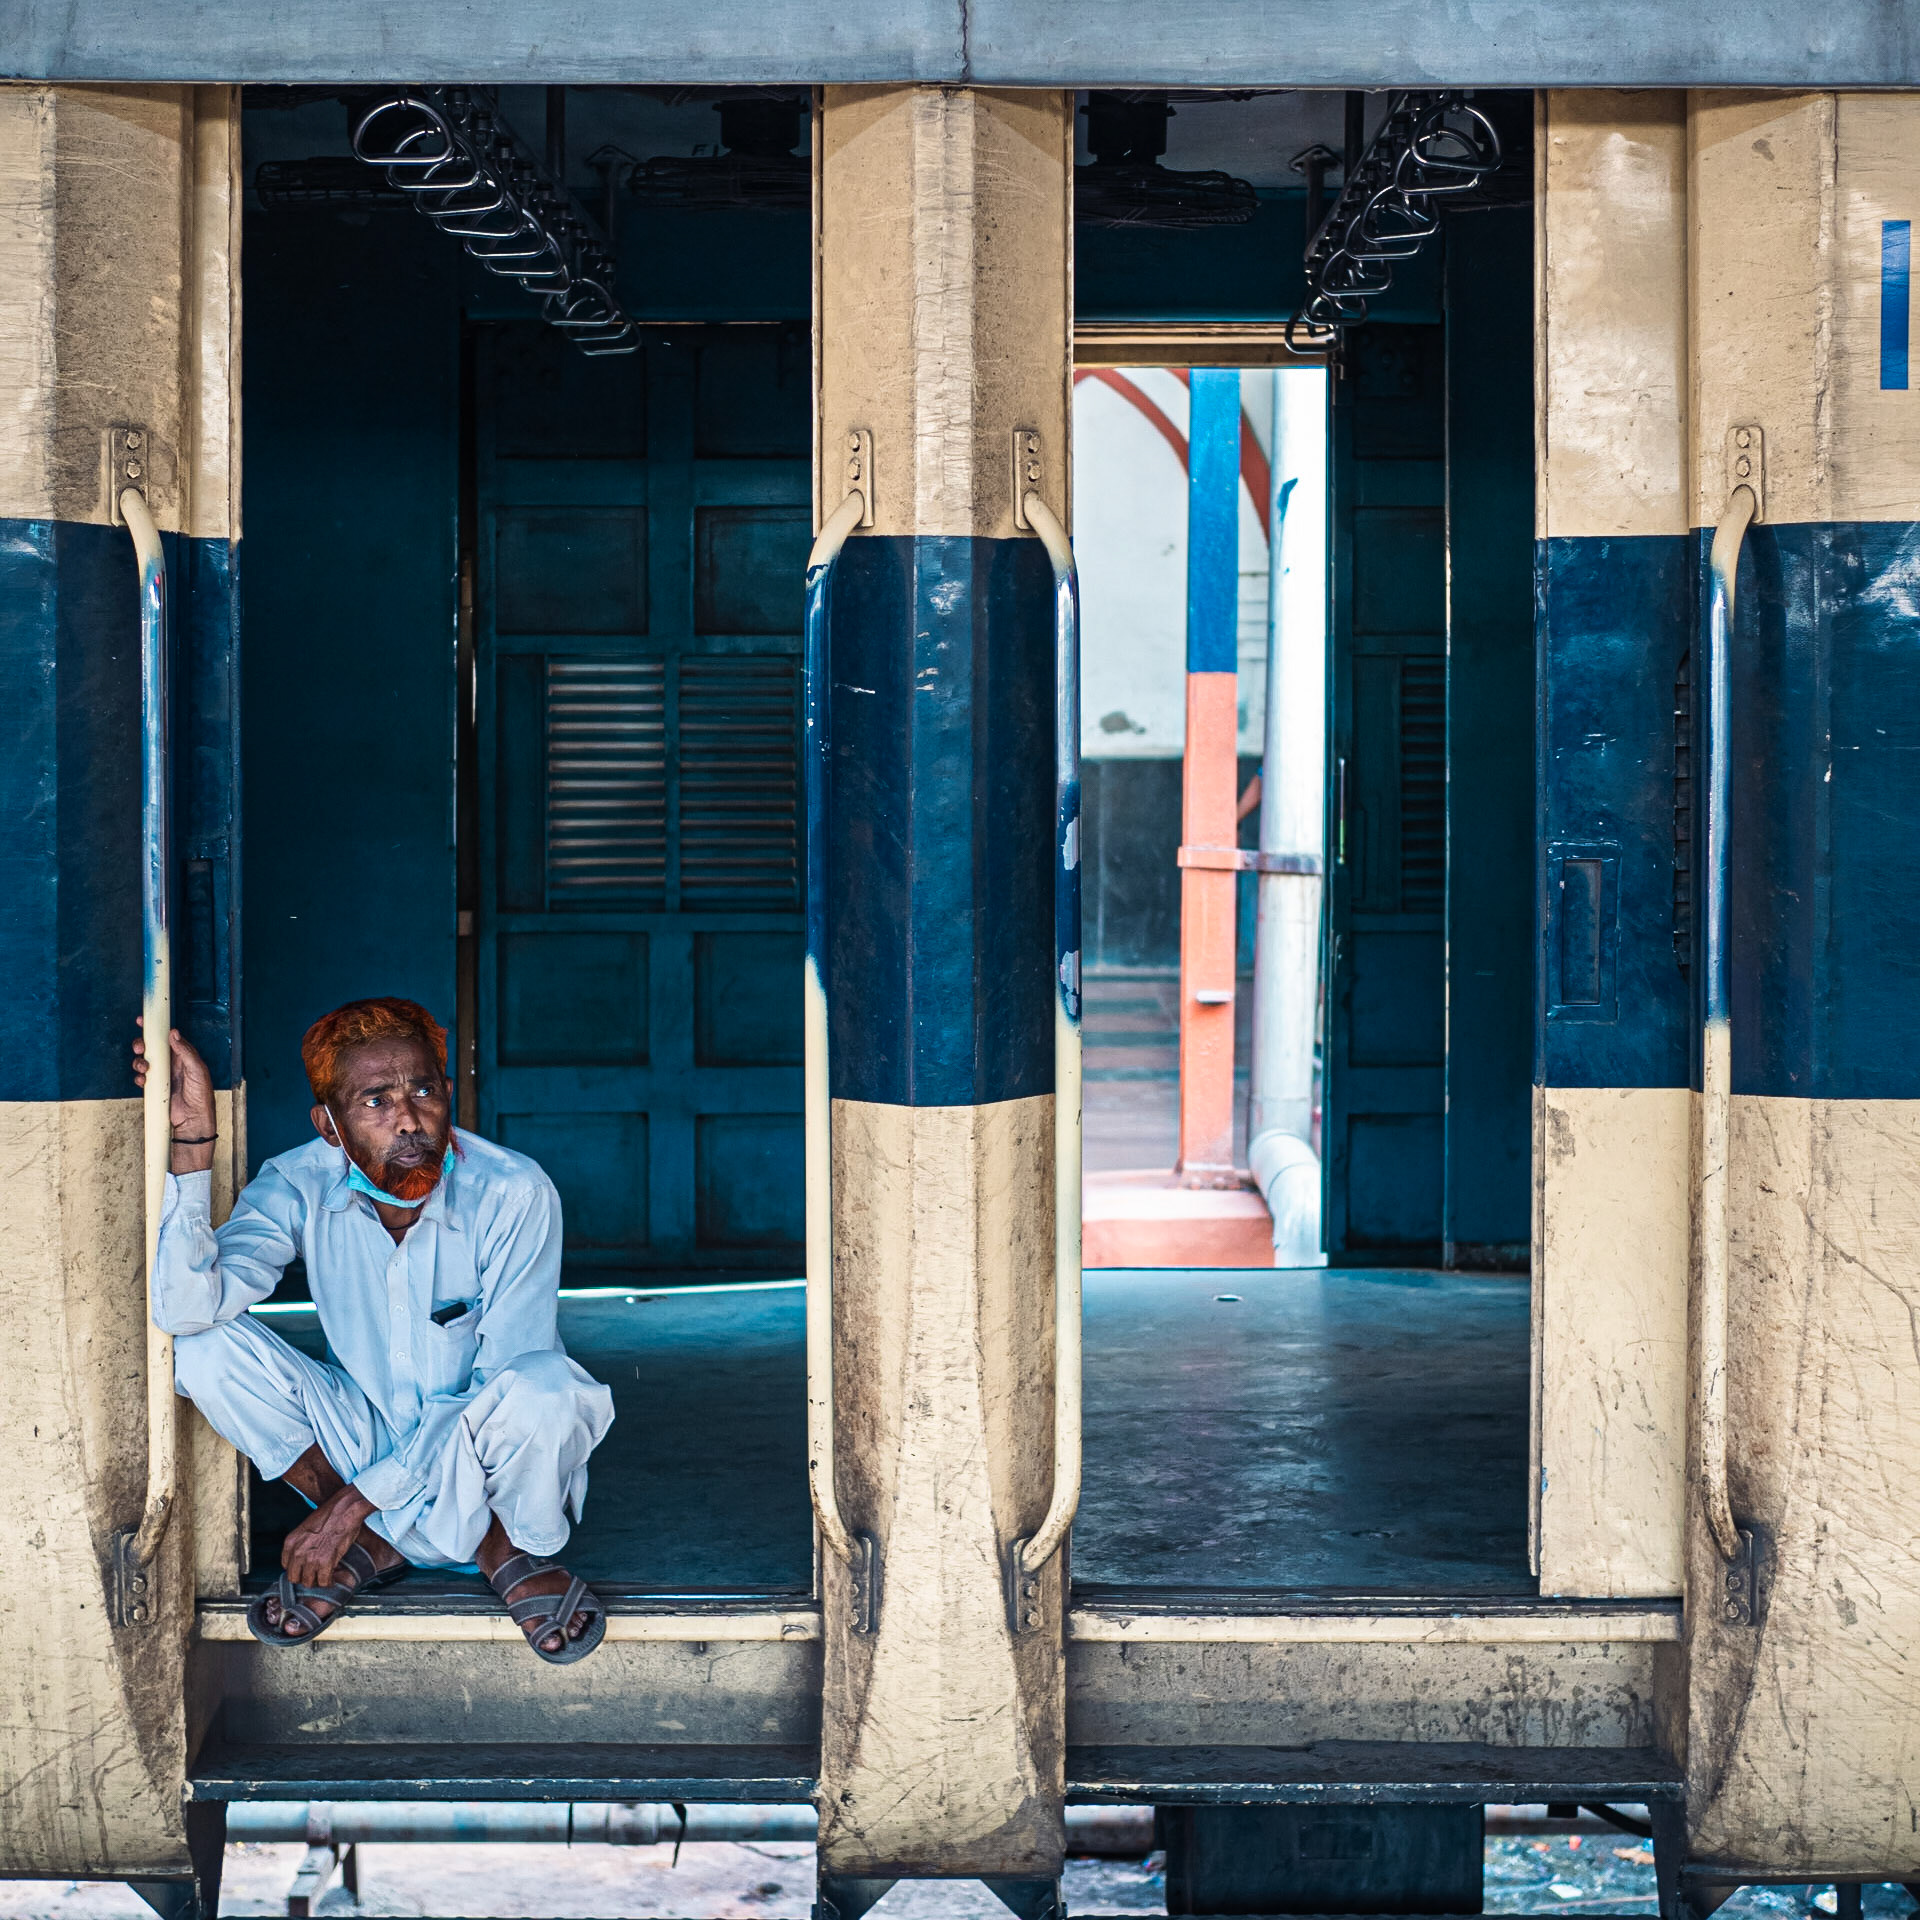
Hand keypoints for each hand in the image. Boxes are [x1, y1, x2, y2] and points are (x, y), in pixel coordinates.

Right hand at [132, 1021, 216, 1173]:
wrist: (193, 1119)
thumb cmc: (201, 1095)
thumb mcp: (197, 1070)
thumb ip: (185, 1052)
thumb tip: (174, 1034)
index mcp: (183, 1056)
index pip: (167, 1038)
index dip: (155, 1029)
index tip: (143, 1020)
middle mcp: (172, 1063)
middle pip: (151, 1048)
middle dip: (142, 1045)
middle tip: (140, 1047)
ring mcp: (162, 1075)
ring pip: (144, 1062)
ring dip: (139, 1062)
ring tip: (144, 1067)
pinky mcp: (155, 1087)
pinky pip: (142, 1078)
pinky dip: (139, 1077)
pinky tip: (144, 1081)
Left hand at [282, 1483, 377, 1592]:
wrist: (344, 1509)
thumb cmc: (330, 1514)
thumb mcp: (306, 1528)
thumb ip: (302, 1544)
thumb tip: (306, 1556)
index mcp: (290, 1543)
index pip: (286, 1566)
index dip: (298, 1569)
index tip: (306, 1568)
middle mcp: (297, 1552)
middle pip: (294, 1578)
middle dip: (305, 1577)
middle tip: (316, 1575)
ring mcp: (310, 1559)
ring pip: (308, 1582)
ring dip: (317, 1581)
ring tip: (325, 1576)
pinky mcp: (324, 1562)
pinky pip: (323, 1582)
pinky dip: (329, 1582)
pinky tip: (332, 1578)